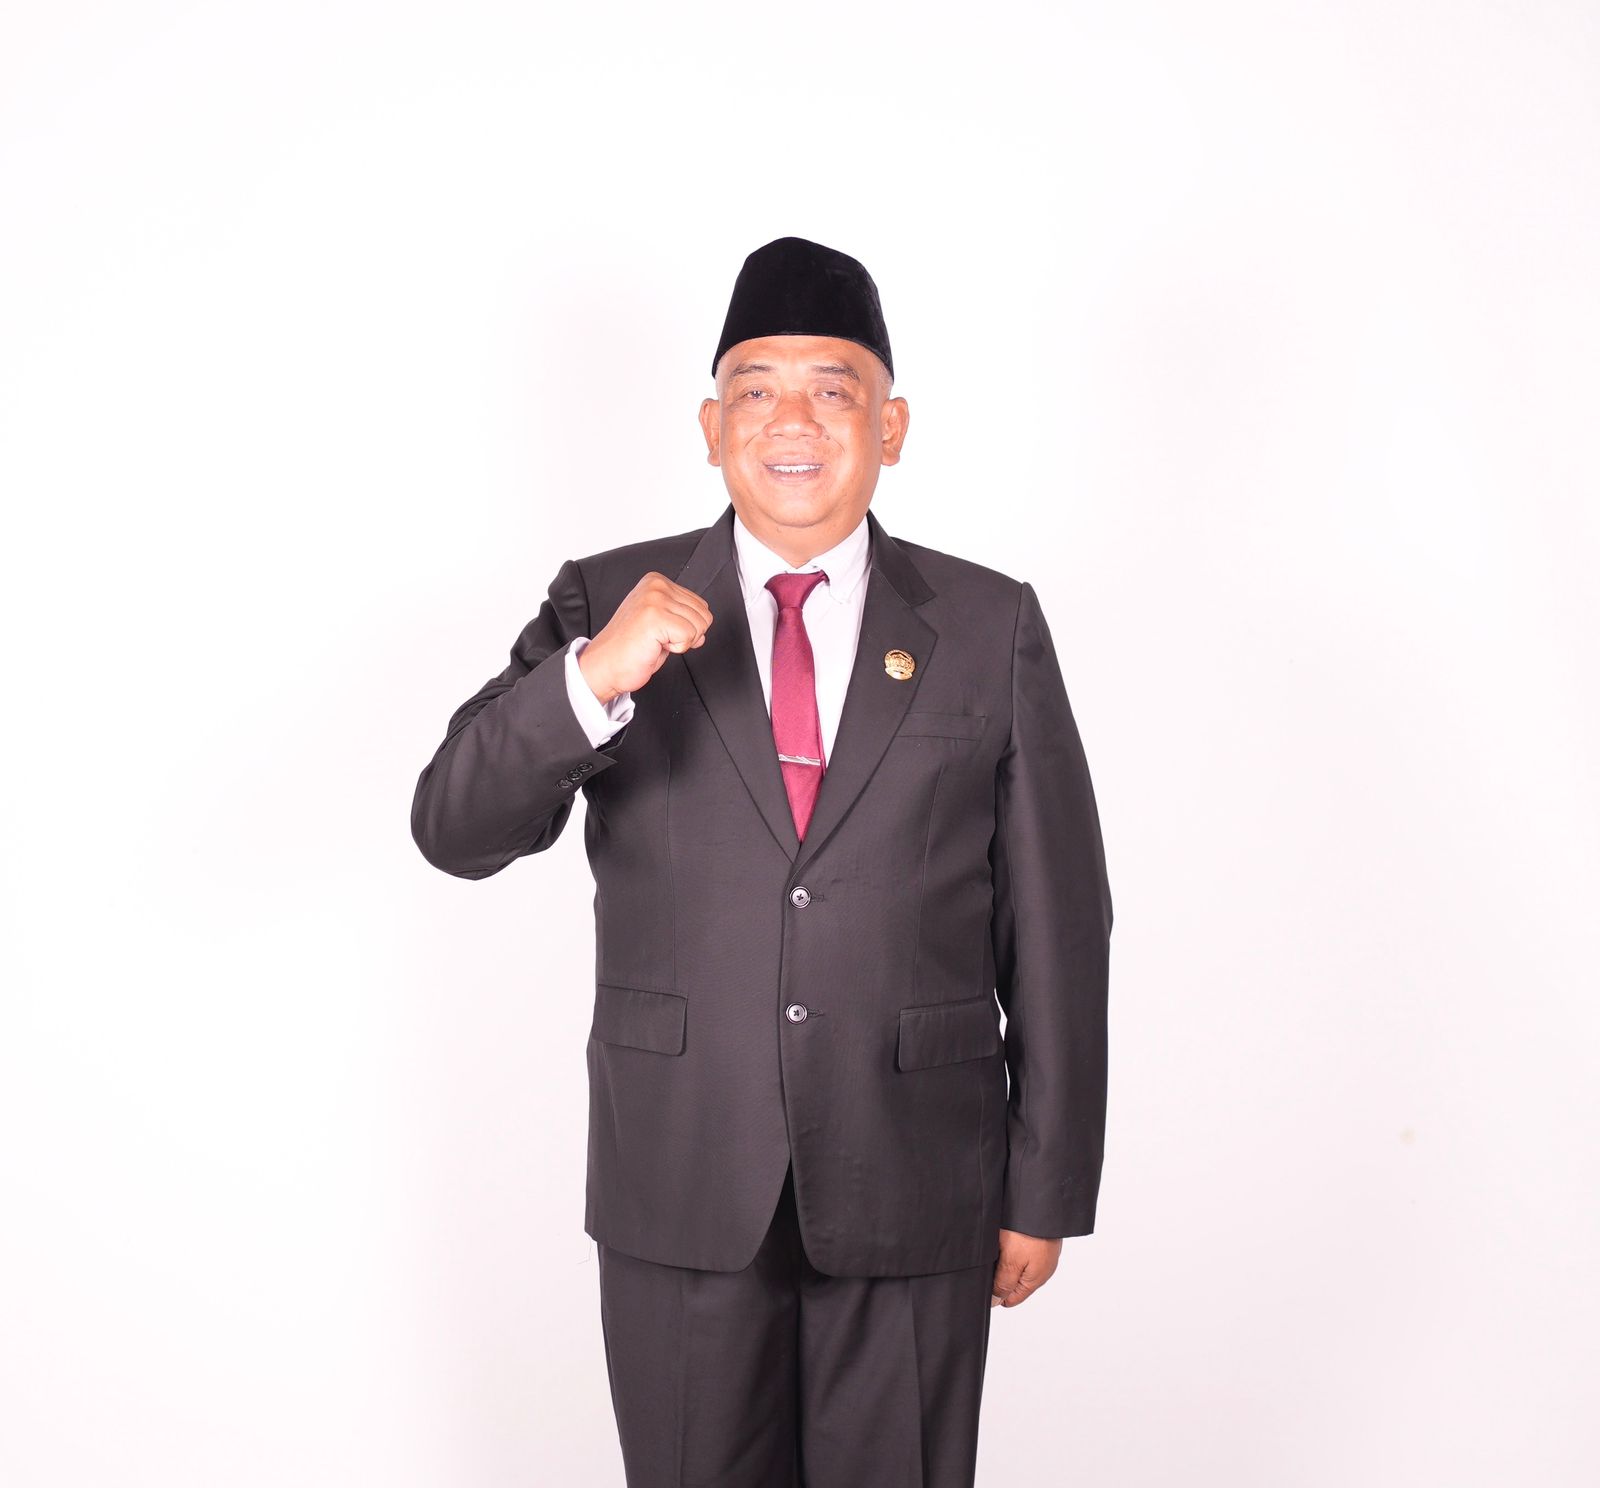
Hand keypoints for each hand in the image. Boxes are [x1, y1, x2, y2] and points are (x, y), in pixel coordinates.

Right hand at [578, 572, 713, 703]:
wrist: (605, 665)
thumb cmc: (630, 648)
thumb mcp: (660, 622)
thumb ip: (682, 616)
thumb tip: (704, 623)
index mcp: (656, 581)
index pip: (700, 604)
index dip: (687, 626)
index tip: (661, 631)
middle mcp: (656, 586)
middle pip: (704, 615)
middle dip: (687, 635)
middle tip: (659, 639)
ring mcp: (655, 599)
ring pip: (699, 626)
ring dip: (680, 642)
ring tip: (655, 641)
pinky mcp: (655, 616)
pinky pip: (689, 637)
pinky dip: (676, 649)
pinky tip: (655, 645)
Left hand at [991, 1228, 1061, 1307]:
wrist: (1044, 1202)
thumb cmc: (1028, 1231)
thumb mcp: (1011, 1262)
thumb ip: (1003, 1284)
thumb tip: (996, 1302)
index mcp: (1035, 1280)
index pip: (1012, 1299)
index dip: (996, 1292)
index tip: (987, 1277)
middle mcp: (1042, 1270)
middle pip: (1015, 1282)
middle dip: (1001, 1273)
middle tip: (993, 1255)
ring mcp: (1044, 1254)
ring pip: (1018, 1264)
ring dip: (1006, 1256)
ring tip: (1000, 1242)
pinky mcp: (1042, 1240)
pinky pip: (1024, 1249)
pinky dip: (1013, 1244)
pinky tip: (1008, 1234)